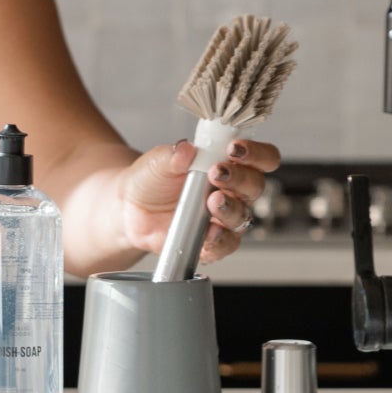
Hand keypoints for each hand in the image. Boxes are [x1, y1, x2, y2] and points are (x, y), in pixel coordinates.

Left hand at [119, 137, 279, 264]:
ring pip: (243, 216)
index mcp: (228, 165)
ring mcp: (224, 217)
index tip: (235, 148)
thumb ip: (173, 155)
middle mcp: (232, 192)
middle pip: (255, 185)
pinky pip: (226, 244)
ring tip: (213, 201)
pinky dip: (220, 239)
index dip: (256, 153)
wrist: (131, 208)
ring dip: (230, 207)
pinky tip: (210, 231)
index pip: (260, 158)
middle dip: (239, 178)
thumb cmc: (152, 180)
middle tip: (217, 172)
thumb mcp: (157, 162)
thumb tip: (186, 149)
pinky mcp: (212, 242)